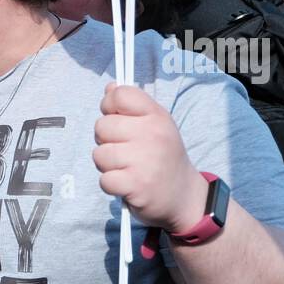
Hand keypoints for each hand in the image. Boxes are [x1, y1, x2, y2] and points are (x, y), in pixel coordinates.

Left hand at [94, 83, 207, 232]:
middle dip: (106, 141)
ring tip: (126, 168)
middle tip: (124, 151)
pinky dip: (111, 184)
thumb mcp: (155, 126)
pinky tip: (126, 183)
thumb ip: (132, 106)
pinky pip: (104, 180)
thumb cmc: (163, 157)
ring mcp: (144, 160)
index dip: (109, 106)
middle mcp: (152, 134)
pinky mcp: (136, 185)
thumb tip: (110, 87)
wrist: (184, 196)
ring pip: (99, 154)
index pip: (120, 95)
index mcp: (157, 116)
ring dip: (107, 165)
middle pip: (102, 126)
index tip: (117, 118)